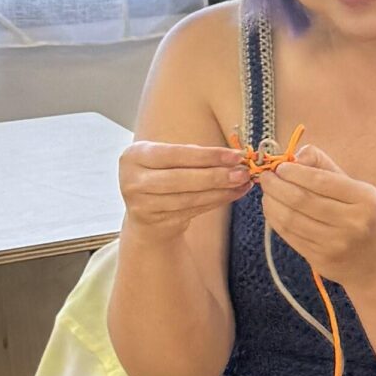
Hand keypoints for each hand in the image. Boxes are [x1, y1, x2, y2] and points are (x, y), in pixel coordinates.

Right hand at [118, 140, 252, 238]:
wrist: (146, 209)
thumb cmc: (164, 174)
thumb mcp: (170, 159)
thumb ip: (196, 155)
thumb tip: (235, 158)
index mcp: (135, 156)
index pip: (175, 154)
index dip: (208, 156)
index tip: (236, 156)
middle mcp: (132, 180)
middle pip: (180, 179)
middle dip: (216, 176)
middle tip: (243, 172)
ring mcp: (140, 204)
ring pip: (188, 198)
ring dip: (220, 191)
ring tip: (243, 183)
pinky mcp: (153, 221)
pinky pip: (191, 210)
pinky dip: (216, 202)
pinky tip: (233, 194)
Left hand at [259, 143, 375, 288]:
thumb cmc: (364, 217)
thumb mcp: (356, 189)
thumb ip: (326, 168)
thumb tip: (296, 155)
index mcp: (365, 199)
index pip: (321, 181)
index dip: (294, 172)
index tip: (280, 167)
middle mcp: (352, 222)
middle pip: (301, 200)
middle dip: (276, 186)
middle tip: (266, 178)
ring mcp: (335, 243)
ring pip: (291, 219)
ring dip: (271, 203)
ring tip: (266, 193)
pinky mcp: (320, 259)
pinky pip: (290, 235)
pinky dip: (275, 220)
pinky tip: (272, 210)